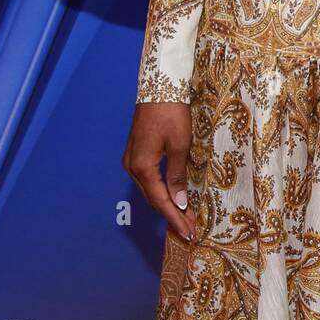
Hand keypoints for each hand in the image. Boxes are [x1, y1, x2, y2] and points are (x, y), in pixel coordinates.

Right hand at [122, 102, 196, 242]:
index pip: (160, 201)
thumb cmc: (172, 114)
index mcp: (142, 167)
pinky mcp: (135, 153)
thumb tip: (180, 202)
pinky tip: (171, 196)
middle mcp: (132, 167)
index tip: (188, 231)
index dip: (175, 218)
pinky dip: (160, 190)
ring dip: (165, 203)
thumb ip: (177, 176)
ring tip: (183, 216)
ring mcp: (131, 160)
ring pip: (149, 190)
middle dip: (171, 214)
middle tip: (189, 228)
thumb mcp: (180, 145)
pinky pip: (147, 179)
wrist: (159, 87)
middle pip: (152, 198)